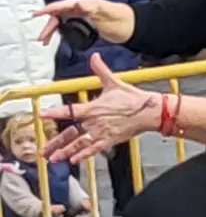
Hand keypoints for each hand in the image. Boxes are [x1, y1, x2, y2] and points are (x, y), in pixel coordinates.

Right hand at [35, 0, 133, 45]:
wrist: (135, 27)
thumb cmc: (122, 19)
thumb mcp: (107, 13)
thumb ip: (93, 8)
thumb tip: (78, 3)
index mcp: (86, 3)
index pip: (63, 5)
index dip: (49, 9)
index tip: (37, 13)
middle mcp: (82, 7)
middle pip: (59, 14)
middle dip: (49, 24)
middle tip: (42, 37)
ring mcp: (84, 15)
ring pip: (62, 21)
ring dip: (52, 29)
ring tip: (45, 40)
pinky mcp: (86, 23)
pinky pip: (68, 26)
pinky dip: (60, 31)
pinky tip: (55, 39)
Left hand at [45, 57, 162, 164]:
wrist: (150, 111)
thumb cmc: (133, 98)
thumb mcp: (114, 83)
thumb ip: (101, 70)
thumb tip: (94, 56)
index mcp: (93, 108)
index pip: (70, 110)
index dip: (55, 112)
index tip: (43, 114)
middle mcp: (94, 122)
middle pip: (71, 133)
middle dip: (56, 142)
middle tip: (43, 150)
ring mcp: (102, 133)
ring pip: (79, 144)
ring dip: (66, 152)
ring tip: (54, 158)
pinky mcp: (110, 140)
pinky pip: (94, 149)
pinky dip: (83, 155)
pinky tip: (73, 160)